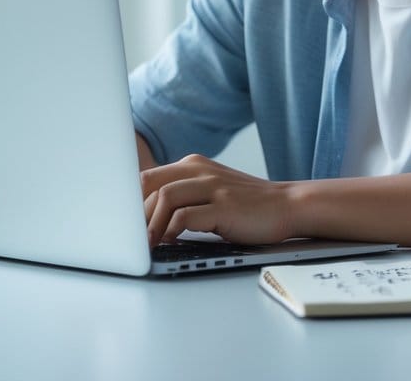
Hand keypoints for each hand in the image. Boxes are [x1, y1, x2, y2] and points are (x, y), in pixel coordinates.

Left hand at [141, 154, 295, 247]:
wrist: (288, 205)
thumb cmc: (247, 205)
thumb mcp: (211, 191)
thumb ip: (184, 196)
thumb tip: (146, 218)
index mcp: (193, 165)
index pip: (146, 177)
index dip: (129, 201)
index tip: (122, 223)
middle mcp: (200, 170)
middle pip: (149, 183)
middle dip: (133, 213)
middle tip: (128, 237)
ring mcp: (213, 186)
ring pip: (165, 197)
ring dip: (150, 225)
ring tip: (146, 245)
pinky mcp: (224, 206)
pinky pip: (185, 217)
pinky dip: (171, 231)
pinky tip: (171, 243)